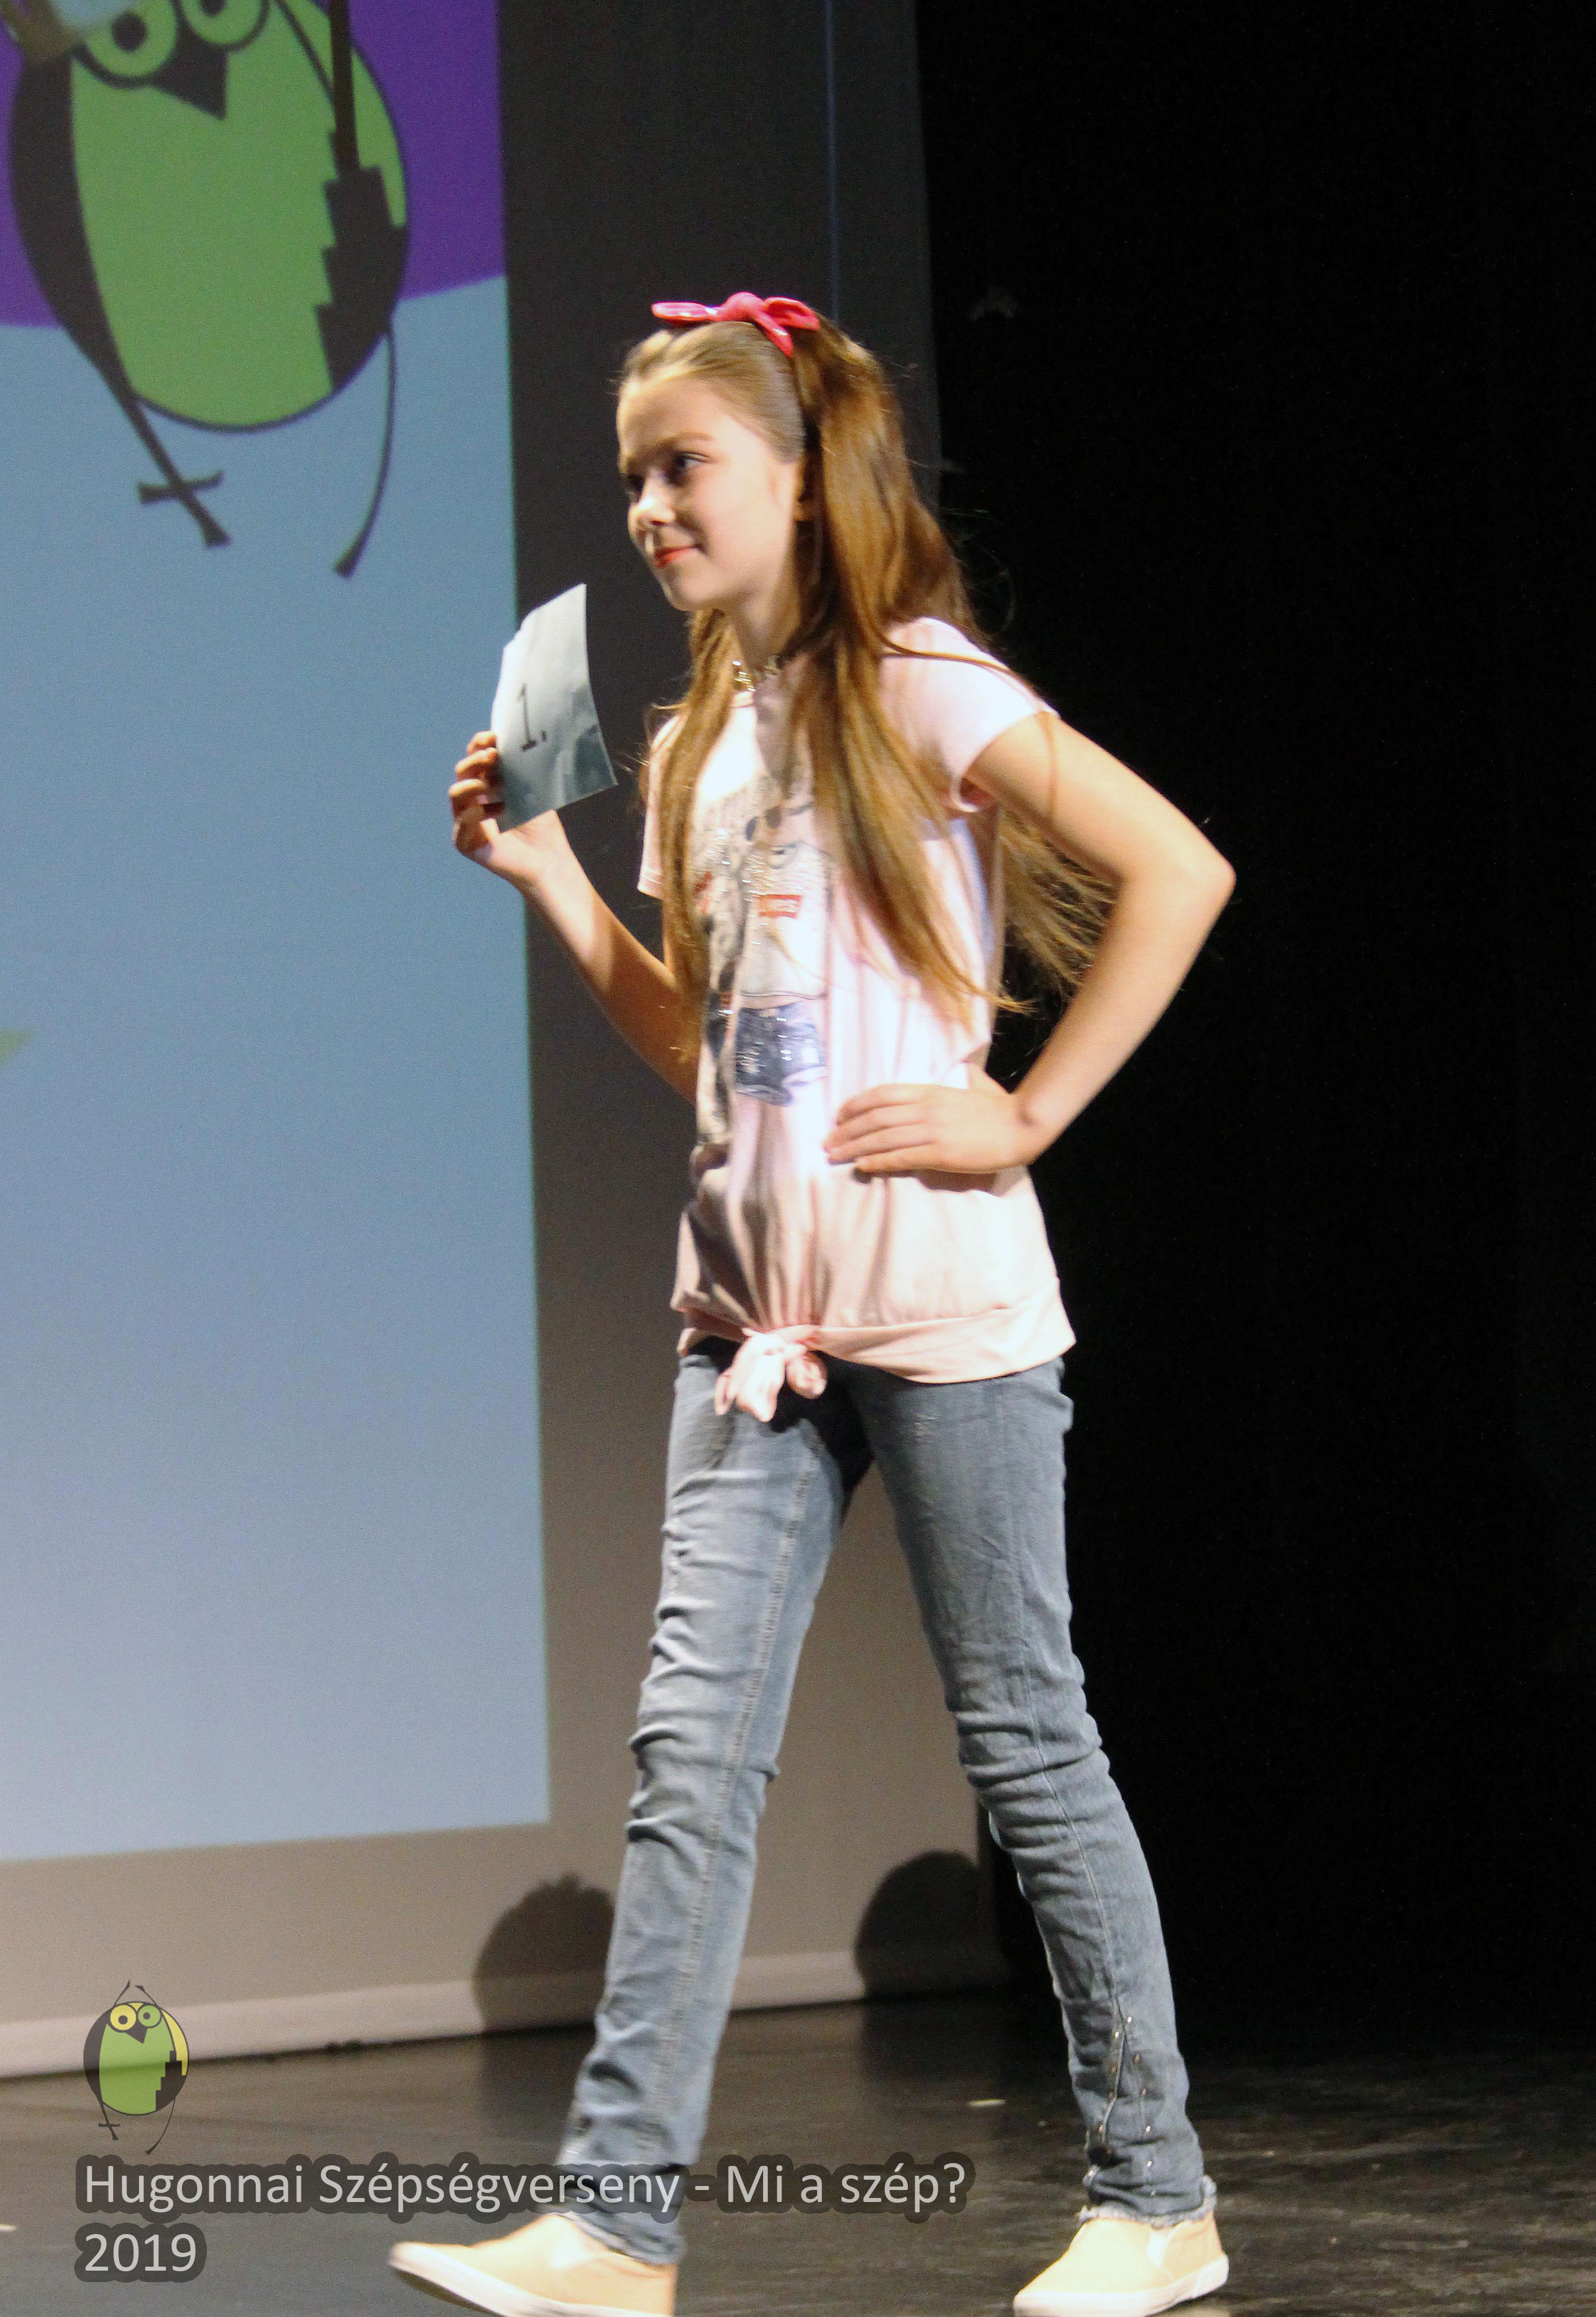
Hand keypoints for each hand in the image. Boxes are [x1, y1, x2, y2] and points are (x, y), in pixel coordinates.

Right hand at [449, 733, 568, 888]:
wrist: (549, 861)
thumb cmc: (542, 828)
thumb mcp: (533, 791)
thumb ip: (521, 769)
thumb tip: (517, 741)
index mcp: (486, 786)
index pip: (474, 759)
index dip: (479, 745)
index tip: (493, 738)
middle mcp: (473, 801)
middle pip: (462, 772)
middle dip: (476, 760)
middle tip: (494, 757)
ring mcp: (467, 823)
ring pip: (455, 794)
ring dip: (472, 784)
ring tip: (493, 785)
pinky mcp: (467, 844)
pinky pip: (460, 826)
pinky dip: (474, 815)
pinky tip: (497, 811)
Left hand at [823, 1078, 1040, 1176]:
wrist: (1020, 1126)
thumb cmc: (1001, 1108)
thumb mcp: (977, 1086)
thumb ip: (966, 1080)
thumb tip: (967, 1073)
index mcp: (931, 1091)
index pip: (883, 1094)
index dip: (857, 1104)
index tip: (839, 1115)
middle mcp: (925, 1109)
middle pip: (875, 1117)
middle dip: (847, 1130)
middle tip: (827, 1142)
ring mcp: (931, 1131)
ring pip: (883, 1138)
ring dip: (854, 1148)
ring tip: (835, 1156)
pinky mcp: (940, 1153)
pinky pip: (901, 1157)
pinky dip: (878, 1162)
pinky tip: (863, 1166)